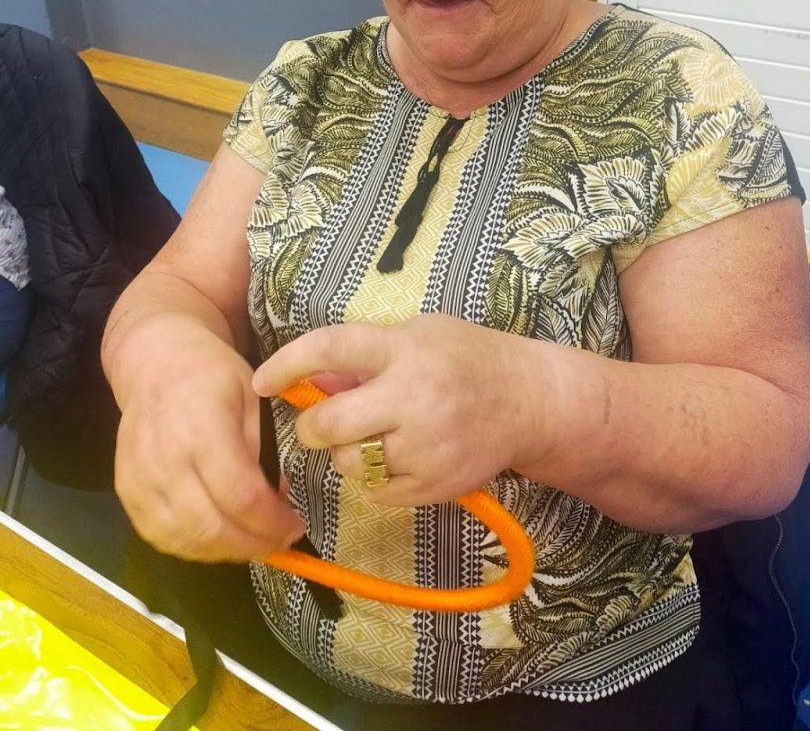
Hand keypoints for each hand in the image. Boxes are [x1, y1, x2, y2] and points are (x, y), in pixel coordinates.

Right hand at [113, 321, 305, 561]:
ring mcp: (140, 479)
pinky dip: (192, 547)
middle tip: (279, 543)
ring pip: (184, 540)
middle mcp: (166, 459)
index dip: (271, 523)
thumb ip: (263, 450)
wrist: (155, 362)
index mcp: (203, 429)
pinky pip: (159, 536)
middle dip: (252, 545)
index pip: (240, 496)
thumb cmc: (211, 374)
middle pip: (211, 527)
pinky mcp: (125, 491)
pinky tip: (218, 538)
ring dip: (224, 552)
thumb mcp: (252, 396)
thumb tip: (278, 499)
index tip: (295, 528)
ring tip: (252, 542)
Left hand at [252, 315, 552, 507]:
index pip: (329, 350)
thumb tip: (310, 382)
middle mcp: (413, 397)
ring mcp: (425, 447)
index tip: (260, 381)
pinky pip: (376, 493)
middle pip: (330, 424)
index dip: (287, 365)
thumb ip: (366, 355)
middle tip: (320, 425)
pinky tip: (396, 458)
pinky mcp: (434, 485)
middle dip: (312, 428)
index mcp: (404, 350)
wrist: (530, 401)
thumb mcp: (418, 334)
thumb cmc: (467, 357)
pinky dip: (375, 479)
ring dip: (347, 454)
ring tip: (372, 439)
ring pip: (350, 463)